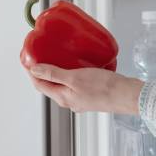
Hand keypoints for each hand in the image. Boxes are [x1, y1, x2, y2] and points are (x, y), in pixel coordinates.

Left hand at [28, 64, 143, 114]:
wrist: (127, 95)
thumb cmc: (103, 88)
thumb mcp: (74, 78)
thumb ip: (53, 74)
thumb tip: (34, 70)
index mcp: (62, 98)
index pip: (39, 84)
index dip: (32, 72)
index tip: (28, 59)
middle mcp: (70, 101)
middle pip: (50, 85)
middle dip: (43, 71)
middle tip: (41, 55)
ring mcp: (80, 99)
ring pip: (63, 84)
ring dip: (57, 72)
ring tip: (57, 57)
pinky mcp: (90, 95)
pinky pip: (75, 84)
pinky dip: (71, 74)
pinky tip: (78, 64)